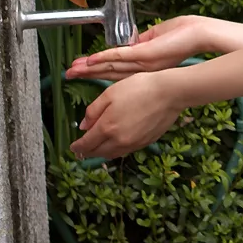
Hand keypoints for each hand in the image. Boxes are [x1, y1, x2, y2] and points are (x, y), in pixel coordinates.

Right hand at [66, 14, 211, 81]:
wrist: (200, 35)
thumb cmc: (184, 33)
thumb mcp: (159, 36)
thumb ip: (143, 40)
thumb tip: (132, 41)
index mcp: (145, 64)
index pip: (117, 69)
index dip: (98, 69)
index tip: (83, 69)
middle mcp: (141, 67)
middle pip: (109, 71)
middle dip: (88, 72)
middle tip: (69, 74)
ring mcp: (143, 62)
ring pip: (111, 66)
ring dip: (91, 68)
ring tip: (73, 70)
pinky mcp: (145, 53)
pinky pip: (121, 56)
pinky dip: (105, 58)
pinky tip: (91, 61)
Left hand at [70, 71, 186, 160]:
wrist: (169, 93)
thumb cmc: (139, 88)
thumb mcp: (109, 94)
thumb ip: (93, 111)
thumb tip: (83, 126)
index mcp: (107, 127)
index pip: (86, 144)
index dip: (77, 147)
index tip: (73, 147)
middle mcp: (119, 140)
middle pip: (98, 153)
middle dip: (88, 152)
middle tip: (82, 150)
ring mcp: (134, 144)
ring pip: (112, 154)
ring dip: (102, 153)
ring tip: (97, 148)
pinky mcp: (146, 142)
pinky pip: (126, 151)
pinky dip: (117, 149)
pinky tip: (116, 142)